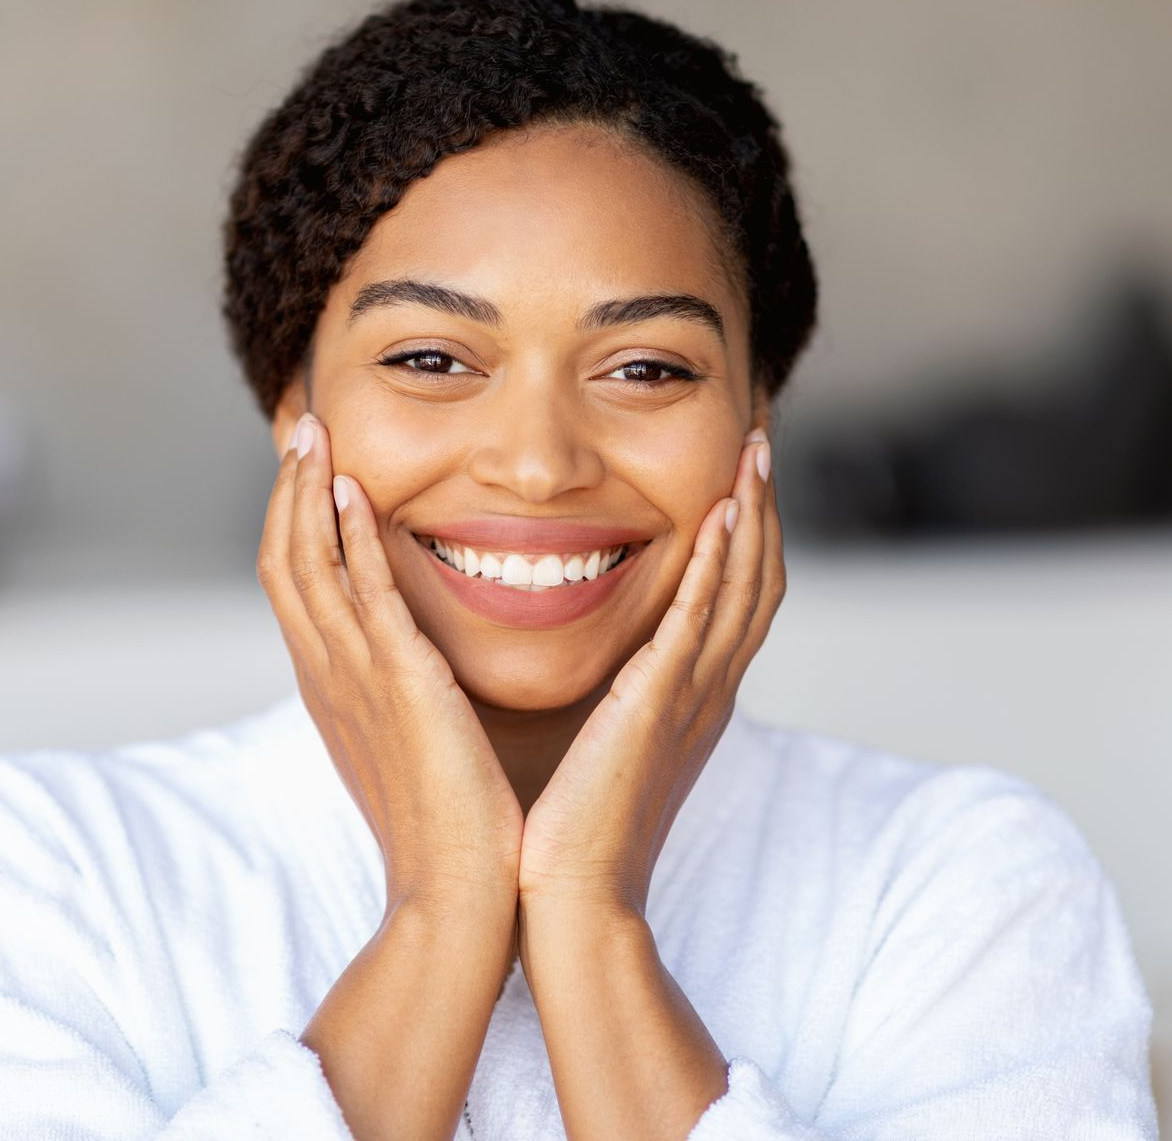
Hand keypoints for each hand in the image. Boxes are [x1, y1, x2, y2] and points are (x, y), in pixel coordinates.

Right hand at [257, 412, 524, 917]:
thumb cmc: (441, 822)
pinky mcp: (399, 684)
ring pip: (309, 566)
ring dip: (308, 495)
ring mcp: (355, 678)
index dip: (294, 520)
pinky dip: (350, 542)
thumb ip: (392, 692)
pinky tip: (354, 494)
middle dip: (288, 491)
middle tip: (300, 429)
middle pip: (284, 560)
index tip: (308, 470)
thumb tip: (402, 658)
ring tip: (315, 436)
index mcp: (329, 685)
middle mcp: (328, 674)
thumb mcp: (401, 742)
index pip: (294, 583)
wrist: (453, 890)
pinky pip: (363, 597)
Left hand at [517, 429, 784, 914]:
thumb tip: (606, 657)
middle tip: (762, 436)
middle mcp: (706, 691)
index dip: (746, 530)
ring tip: (754, 448)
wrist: (570, 896)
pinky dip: (714, 567)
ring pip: (740, 589)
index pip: (735, 595)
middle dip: (762, 506)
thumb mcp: (607, 741)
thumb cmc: (574, 825)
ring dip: (751, 516)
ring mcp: (690, 700)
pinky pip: (697, 624)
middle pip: (756, 579)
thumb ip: (617, 691)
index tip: (739, 470)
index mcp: (693, 696)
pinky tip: (717, 514)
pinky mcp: (658, 709)